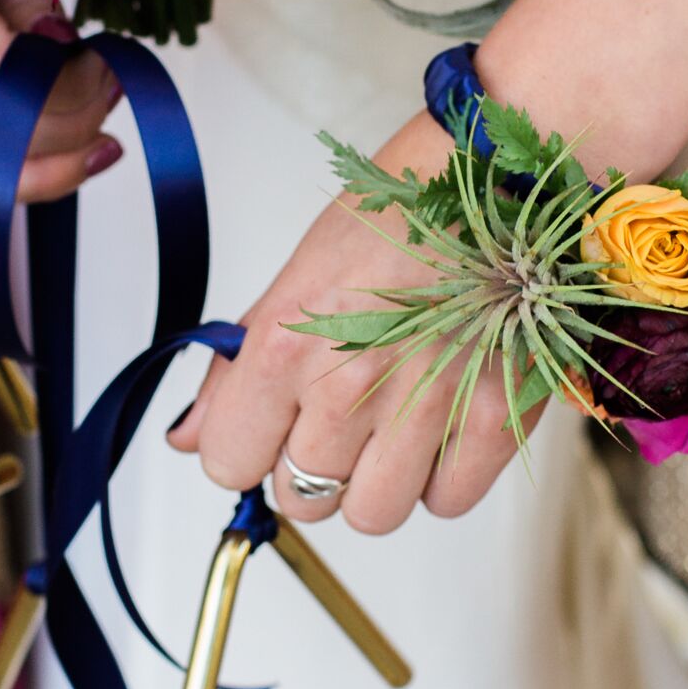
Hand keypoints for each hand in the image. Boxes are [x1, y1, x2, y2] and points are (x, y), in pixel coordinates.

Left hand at [169, 110, 522, 532]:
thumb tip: (190, 437)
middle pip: (301, 497)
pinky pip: (445, 502)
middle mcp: (348, 387)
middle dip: (313, 467)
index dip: (247, 449)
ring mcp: (423, 408)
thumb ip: (239, 369)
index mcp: (286, 346)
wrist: (497, 173)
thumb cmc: (398, 212)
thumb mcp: (296, 276)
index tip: (270, 428)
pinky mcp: (493, 420)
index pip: (227, 462)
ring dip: (377, 482)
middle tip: (343, 416)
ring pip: (371, 515)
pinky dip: (441, 478)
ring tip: (394, 424)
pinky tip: (442, 425)